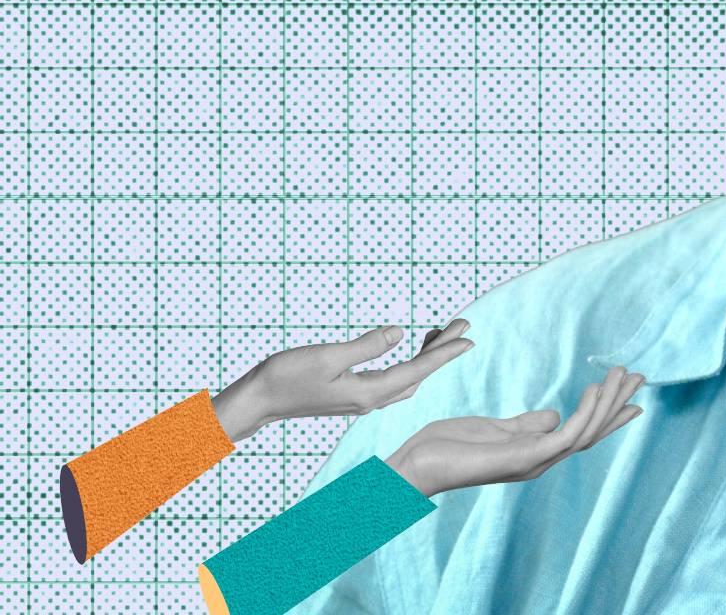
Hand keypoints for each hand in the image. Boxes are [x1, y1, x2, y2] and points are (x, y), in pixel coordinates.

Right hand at [212, 319, 473, 444]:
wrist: (257, 400)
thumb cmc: (286, 376)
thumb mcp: (329, 357)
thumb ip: (366, 346)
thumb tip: (401, 333)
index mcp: (368, 393)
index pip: (417, 371)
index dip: (445, 353)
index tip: (469, 337)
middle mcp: (370, 401)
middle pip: (418, 375)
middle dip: (442, 351)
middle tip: (463, 325)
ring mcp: (360, 400)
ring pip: (406, 378)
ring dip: (426, 356)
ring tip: (442, 332)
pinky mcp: (351, 395)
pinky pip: (390, 379)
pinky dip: (406, 362)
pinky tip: (408, 349)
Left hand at [384, 366, 645, 497]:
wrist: (416, 466)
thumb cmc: (448, 448)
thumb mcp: (495, 428)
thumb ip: (526, 424)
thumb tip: (556, 416)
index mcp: (535, 453)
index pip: (582, 432)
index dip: (609, 414)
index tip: (634, 396)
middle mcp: (541, 461)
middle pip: (592, 432)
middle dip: (617, 405)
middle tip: (640, 376)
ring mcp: (535, 462)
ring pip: (585, 432)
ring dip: (607, 403)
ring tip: (622, 374)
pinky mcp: (524, 458)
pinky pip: (565, 435)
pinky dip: (584, 412)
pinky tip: (592, 390)